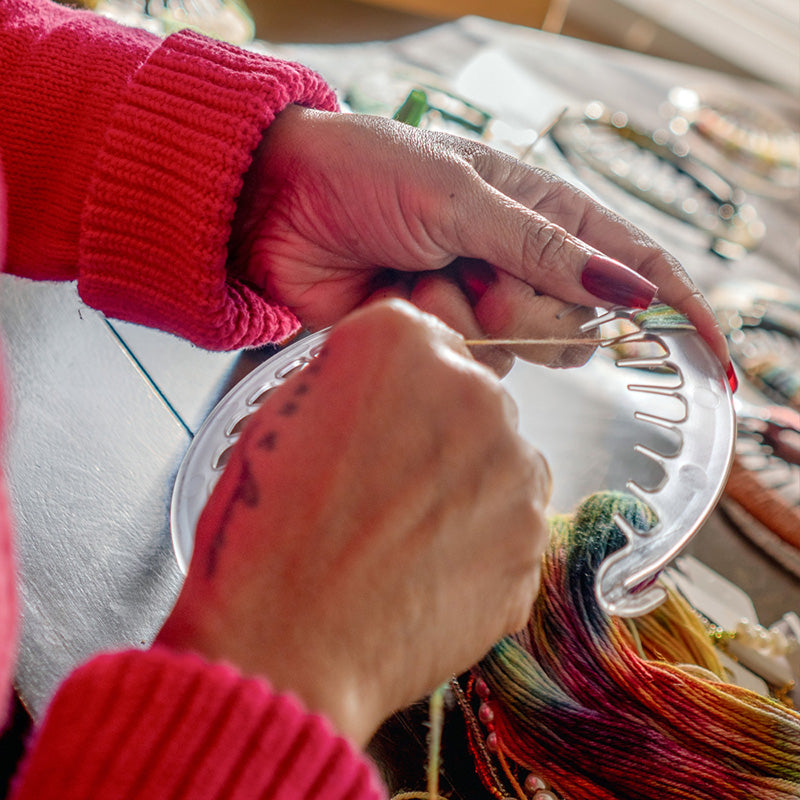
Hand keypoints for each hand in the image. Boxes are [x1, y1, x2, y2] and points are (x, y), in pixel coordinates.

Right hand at [156, 300, 549, 745]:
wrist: (290, 647)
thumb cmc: (267, 534)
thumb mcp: (285, 414)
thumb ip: (354, 375)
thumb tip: (391, 384)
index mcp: (400, 343)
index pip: (425, 341)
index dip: (400, 388)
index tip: (384, 420)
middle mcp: (473, 389)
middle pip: (471, 398)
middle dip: (440, 433)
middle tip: (389, 490)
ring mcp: (514, 465)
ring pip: (501, 459)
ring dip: (469, 486)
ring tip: (408, 538)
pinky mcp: (534, 537)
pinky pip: (512, 521)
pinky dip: (483, 540)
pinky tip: (430, 570)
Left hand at [230, 106, 729, 373]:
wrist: (275, 210)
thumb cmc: (366, 176)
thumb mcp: (460, 195)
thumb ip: (543, 247)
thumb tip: (629, 291)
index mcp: (539, 212)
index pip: (630, 263)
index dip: (676, 308)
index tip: (713, 357)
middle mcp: (518, 265)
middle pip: (577, 325)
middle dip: (531, 309)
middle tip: (476, 272)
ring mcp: (477, 307)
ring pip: (519, 352)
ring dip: (469, 318)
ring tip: (419, 274)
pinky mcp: (437, 341)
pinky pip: (464, 365)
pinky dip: (432, 334)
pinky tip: (397, 300)